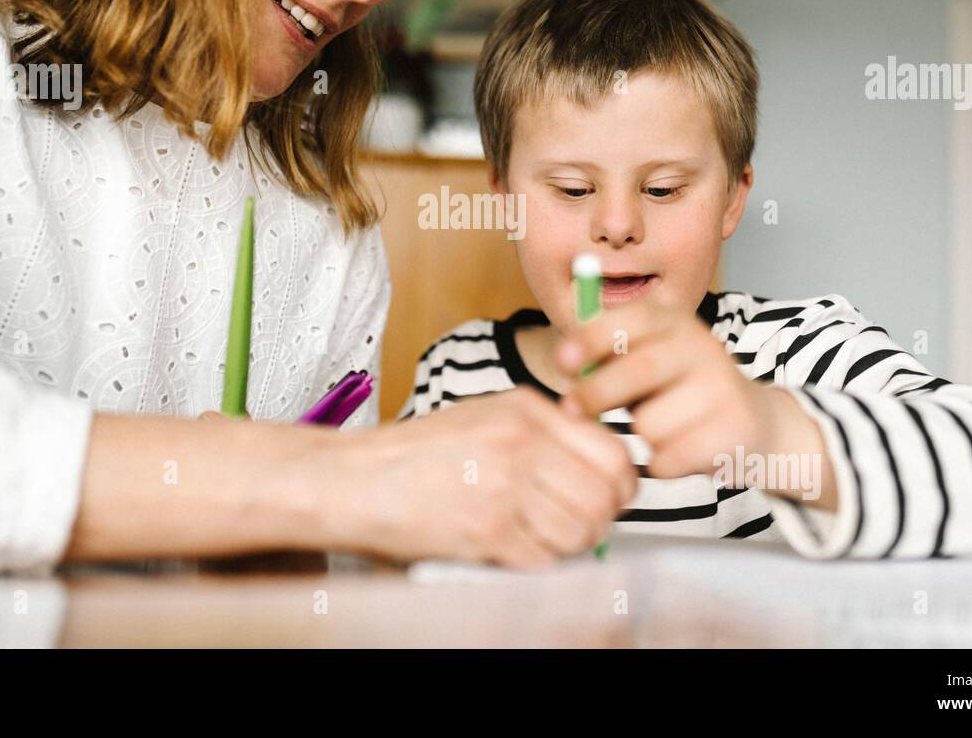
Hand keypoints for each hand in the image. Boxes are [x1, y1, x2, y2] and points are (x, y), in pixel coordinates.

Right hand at [313, 387, 636, 568]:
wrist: (351, 480)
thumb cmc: (414, 455)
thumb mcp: (483, 418)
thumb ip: (541, 434)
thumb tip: (602, 471)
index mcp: (525, 408)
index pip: (613, 452)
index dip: (621, 487)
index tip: (609, 501)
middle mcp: (521, 440)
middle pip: (606, 495)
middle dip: (599, 521)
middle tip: (577, 529)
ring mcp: (505, 484)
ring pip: (582, 531)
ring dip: (568, 547)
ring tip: (537, 540)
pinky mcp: (486, 528)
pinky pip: (545, 559)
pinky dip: (535, 564)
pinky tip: (509, 551)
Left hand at [554, 296, 794, 482]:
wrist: (755, 423)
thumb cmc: (680, 391)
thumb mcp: (650, 358)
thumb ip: (611, 355)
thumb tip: (565, 358)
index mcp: (676, 322)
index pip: (632, 319)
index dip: (592, 338)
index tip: (562, 361)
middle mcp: (703, 346)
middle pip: (639, 369)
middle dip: (595, 392)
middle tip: (569, 409)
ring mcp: (722, 387)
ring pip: (650, 422)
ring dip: (639, 436)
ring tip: (660, 430)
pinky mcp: (734, 429)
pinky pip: (669, 457)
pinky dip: (661, 464)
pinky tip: (679, 453)